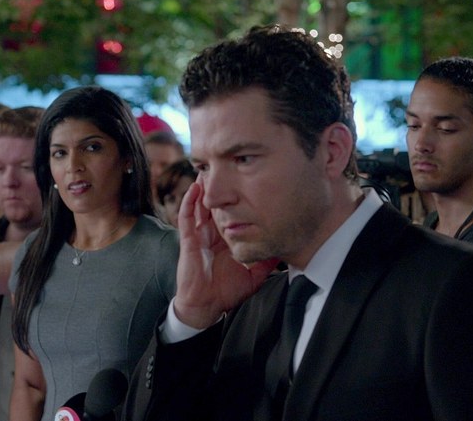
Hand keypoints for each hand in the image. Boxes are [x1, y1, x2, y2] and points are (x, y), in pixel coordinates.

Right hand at [173, 179, 277, 328]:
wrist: (206, 307)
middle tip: (227, 165)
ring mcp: (199, 235)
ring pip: (200, 205)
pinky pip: (186, 218)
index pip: (231, 212)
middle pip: (215, 203)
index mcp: (225, 238)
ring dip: (203, 187)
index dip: (237, 197)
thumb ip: (268, 262)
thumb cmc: (227, 291)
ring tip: (209, 168)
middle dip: (219, 186)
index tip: (248, 181)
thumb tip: (286, 250)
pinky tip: (194, 188)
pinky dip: (189, 202)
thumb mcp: (254, 273)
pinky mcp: (188, 241)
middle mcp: (212, 233)